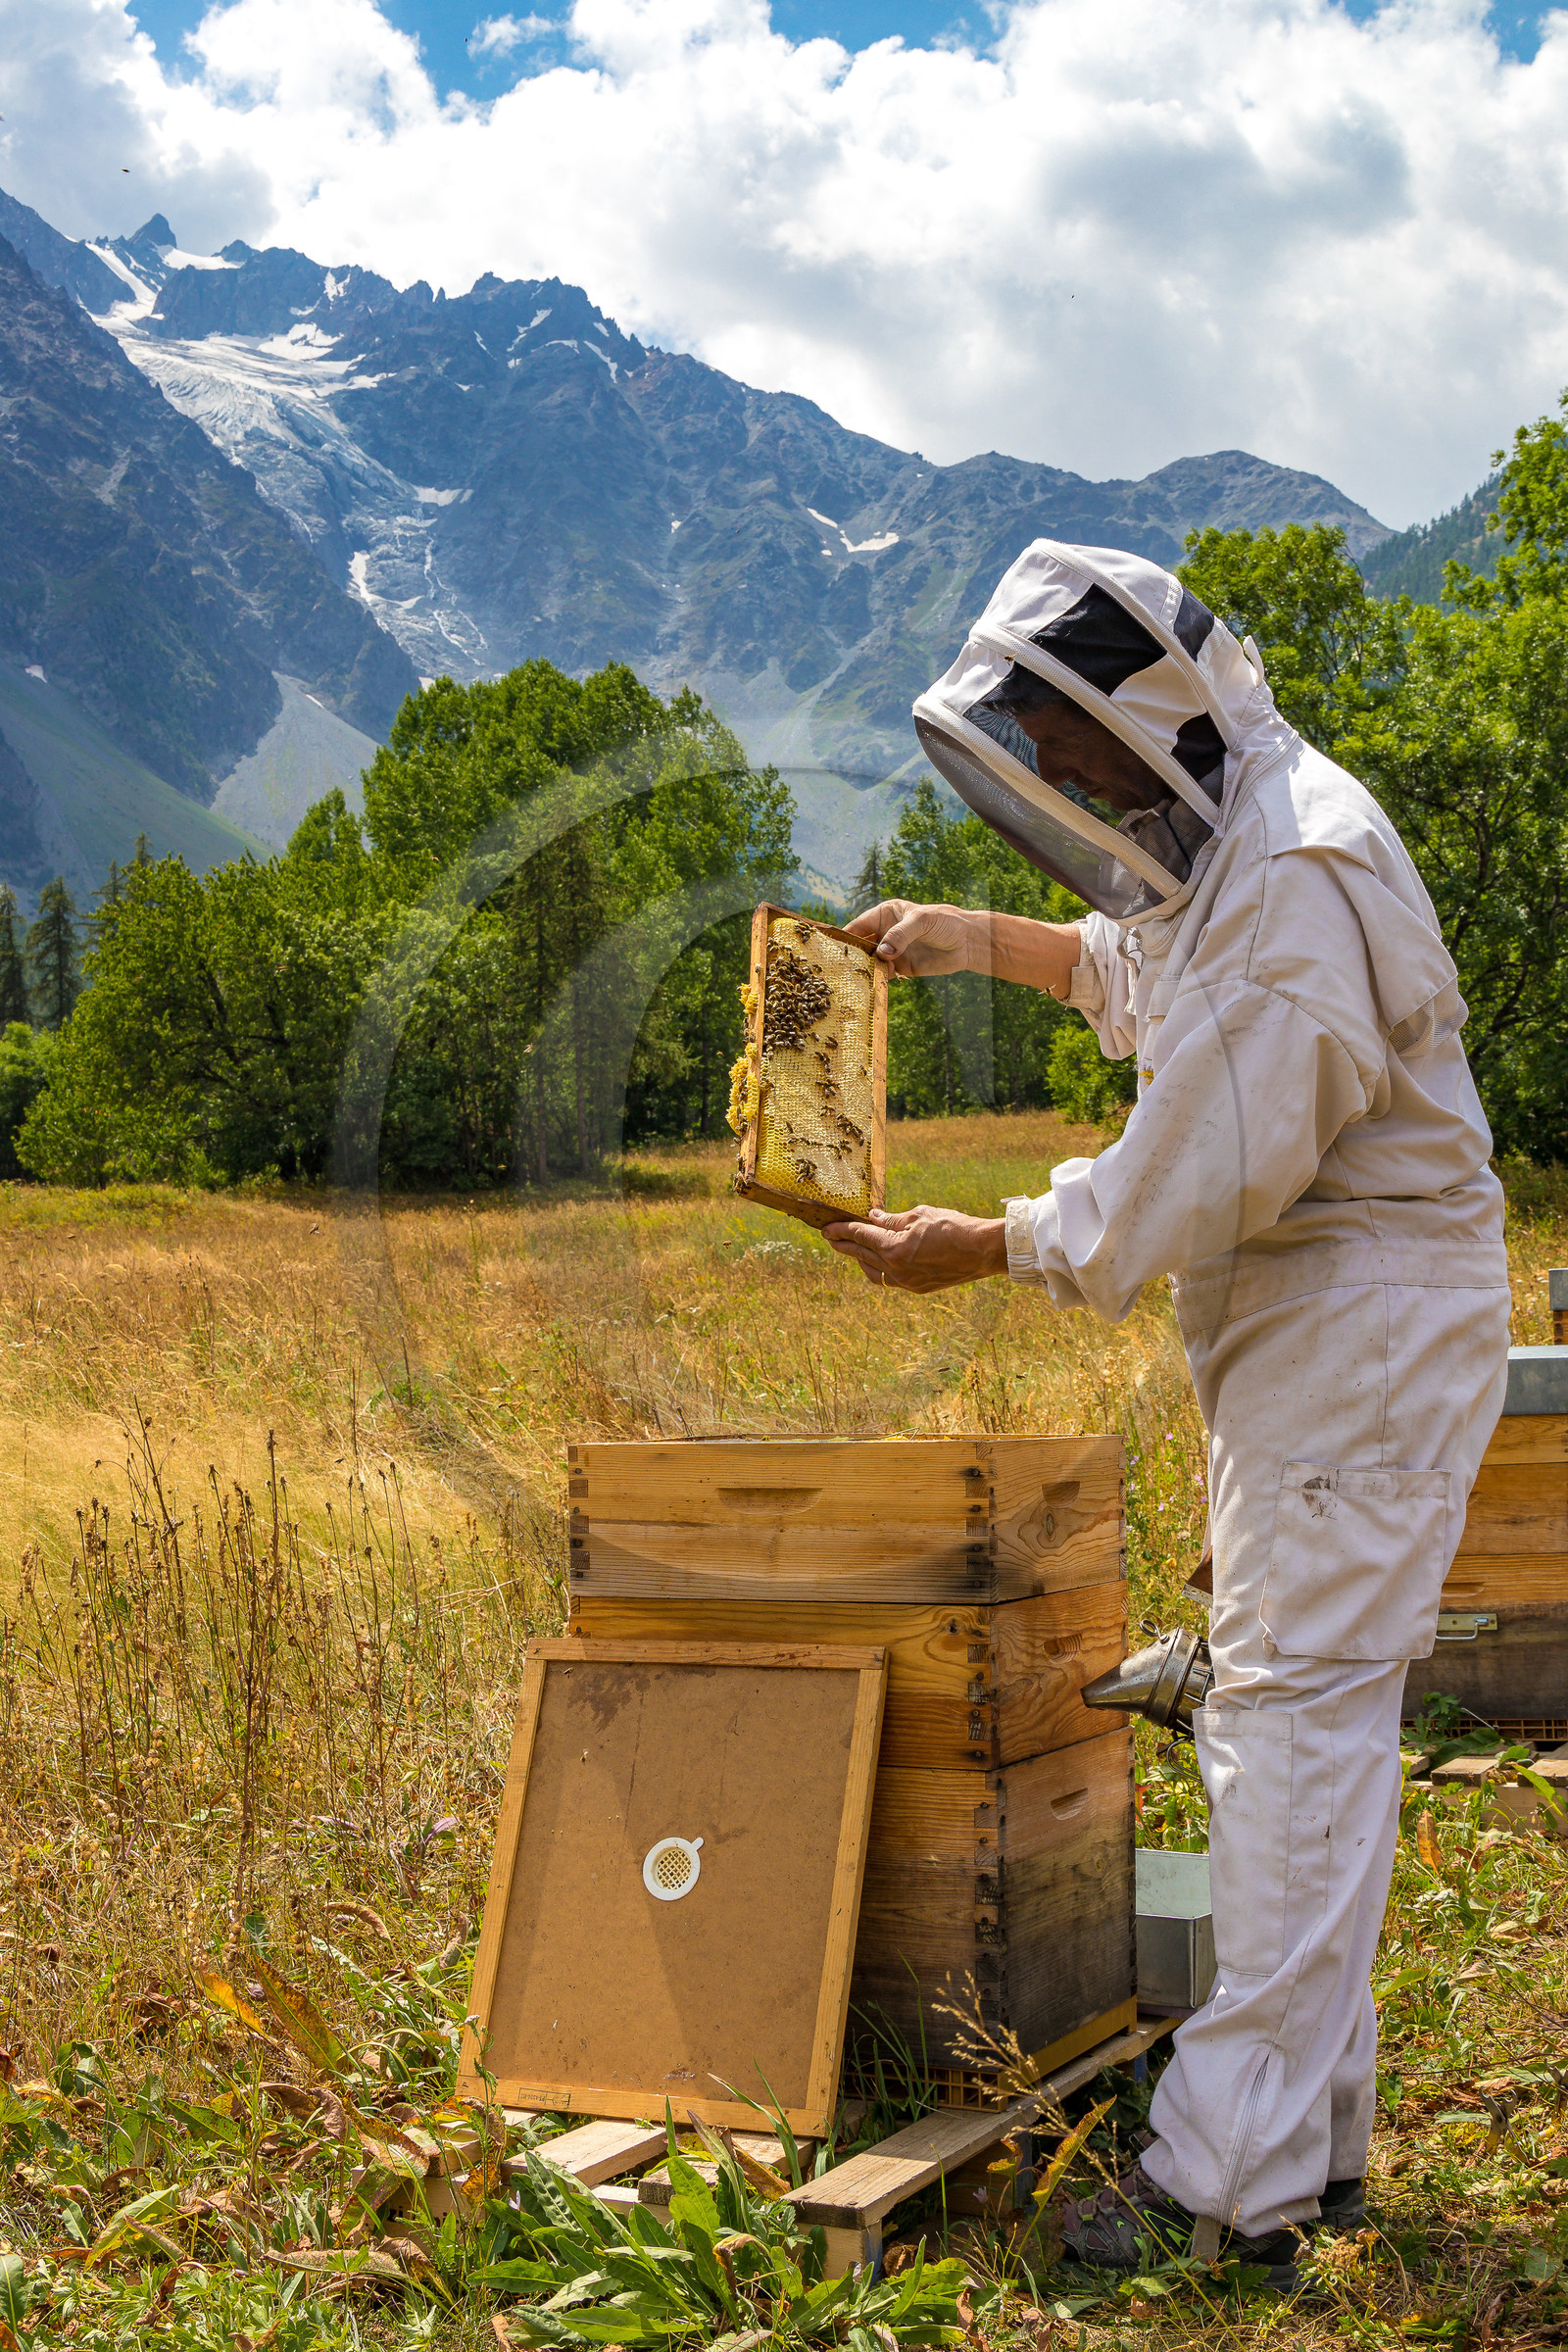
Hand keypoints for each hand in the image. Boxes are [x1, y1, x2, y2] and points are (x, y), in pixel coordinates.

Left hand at [822, 1204, 1007, 1292]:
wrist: (983, 1251)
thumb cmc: (954, 1227)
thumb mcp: (920, 1215)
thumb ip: (893, 1219)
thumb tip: (873, 1218)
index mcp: (894, 1248)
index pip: (861, 1236)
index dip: (842, 1230)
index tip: (827, 1227)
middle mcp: (897, 1269)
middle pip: (861, 1255)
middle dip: (844, 1245)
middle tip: (829, 1237)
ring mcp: (907, 1282)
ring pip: (873, 1272)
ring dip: (860, 1260)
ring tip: (852, 1248)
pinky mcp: (918, 1288)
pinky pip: (890, 1280)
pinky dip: (879, 1269)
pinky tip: (879, 1260)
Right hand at [843, 899, 974, 976]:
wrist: (968, 942)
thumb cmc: (945, 922)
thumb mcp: (921, 922)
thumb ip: (901, 935)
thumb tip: (882, 953)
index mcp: (885, 914)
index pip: (858, 925)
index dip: (844, 935)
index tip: (830, 947)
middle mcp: (885, 933)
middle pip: (861, 946)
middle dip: (851, 956)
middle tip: (838, 968)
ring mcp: (893, 951)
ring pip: (871, 962)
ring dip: (864, 969)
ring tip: (853, 979)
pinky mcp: (903, 968)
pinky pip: (885, 975)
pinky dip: (878, 979)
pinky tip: (874, 984)